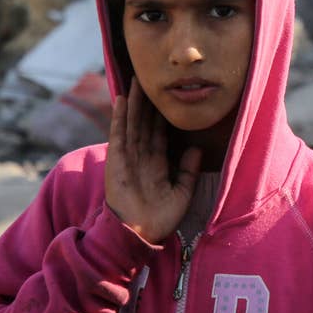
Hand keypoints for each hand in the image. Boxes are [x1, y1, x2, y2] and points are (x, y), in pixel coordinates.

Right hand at [104, 79, 201, 244]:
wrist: (140, 234)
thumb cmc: (161, 219)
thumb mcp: (183, 193)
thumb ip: (188, 171)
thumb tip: (196, 147)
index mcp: (157, 163)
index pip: (160, 133)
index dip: (163, 115)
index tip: (167, 95)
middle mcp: (142, 156)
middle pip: (145, 123)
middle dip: (147, 102)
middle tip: (150, 77)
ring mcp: (128, 157)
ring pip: (132, 123)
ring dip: (134, 102)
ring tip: (136, 80)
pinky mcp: (116, 160)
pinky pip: (118, 134)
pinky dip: (119, 116)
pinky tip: (120, 99)